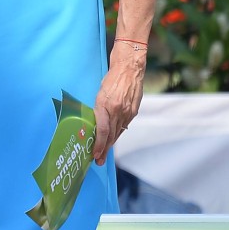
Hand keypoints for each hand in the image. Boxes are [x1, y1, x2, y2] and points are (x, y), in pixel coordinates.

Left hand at [91, 50, 145, 164]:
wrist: (130, 69)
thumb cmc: (112, 78)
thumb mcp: (100, 93)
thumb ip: (99, 108)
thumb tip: (95, 122)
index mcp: (106, 105)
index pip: (103, 130)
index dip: (99, 144)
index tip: (95, 154)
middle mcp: (118, 111)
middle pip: (110, 135)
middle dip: (103, 150)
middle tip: (97, 161)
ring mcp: (128, 112)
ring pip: (117, 133)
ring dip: (110, 145)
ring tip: (103, 155)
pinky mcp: (134, 111)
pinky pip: (123, 126)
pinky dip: (117, 134)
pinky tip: (113, 140)